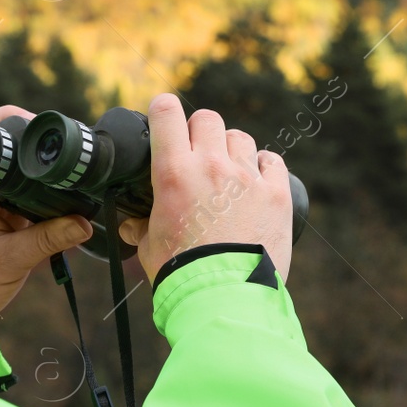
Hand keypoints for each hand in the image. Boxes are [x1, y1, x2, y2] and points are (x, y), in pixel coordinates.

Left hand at [0, 105, 92, 321]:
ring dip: (43, 173)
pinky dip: (45, 195)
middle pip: (8, 148)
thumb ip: (48, 240)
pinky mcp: (2, 212)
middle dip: (38, 149)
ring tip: (69, 176)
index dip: (17, 124)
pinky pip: (26, 192)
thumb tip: (85, 223)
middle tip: (67, 156)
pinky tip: (63, 199)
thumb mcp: (11, 259)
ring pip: (20, 170)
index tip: (46, 132)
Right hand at [118, 94, 292, 283]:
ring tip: (229, 175)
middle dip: (200, 132)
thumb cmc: (182, 273)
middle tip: (198, 154)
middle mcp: (212, 166)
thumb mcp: (150, 247)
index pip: (166, 113)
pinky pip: (272, 161)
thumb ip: (141, 227)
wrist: (225, 296)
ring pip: (240, 137)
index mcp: (174, 173)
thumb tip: (131, 225)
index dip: (163, 110)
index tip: (164, 118)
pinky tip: (257, 183)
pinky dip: (264, 167)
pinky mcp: (276, 193)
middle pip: (207, 119)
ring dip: (232, 150)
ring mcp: (247, 178)